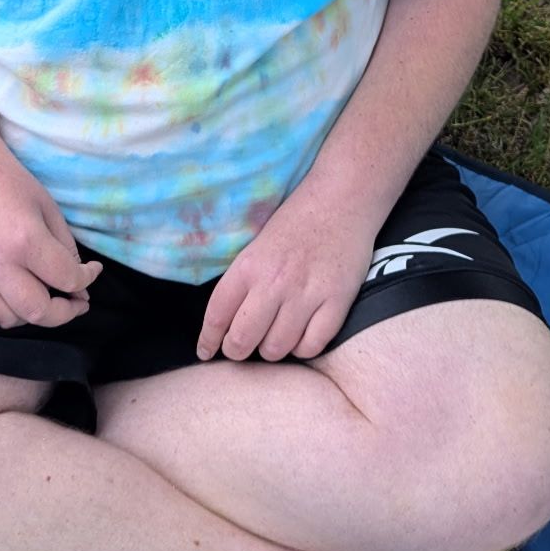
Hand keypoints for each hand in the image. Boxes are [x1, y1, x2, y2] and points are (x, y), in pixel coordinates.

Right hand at [0, 154, 100, 329]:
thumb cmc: (7, 180)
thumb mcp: (47, 207)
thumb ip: (65, 248)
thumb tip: (78, 286)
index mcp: (25, 241)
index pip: (67, 280)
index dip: (86, 280)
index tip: (90, 273)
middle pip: (37, 314)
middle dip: (63, 314)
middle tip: (73, 303)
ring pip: (5, 318)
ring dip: (29, 314)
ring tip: (41, 296)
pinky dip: (1, 299)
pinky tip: (11, 281)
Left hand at [197, 185, 375, 363]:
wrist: (342, 198)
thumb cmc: (297, 222)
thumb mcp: (257, 245)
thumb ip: (243, 281)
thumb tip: (227, 322)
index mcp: (248, 266)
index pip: (217, 315)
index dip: (208, 341)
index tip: (206, 351)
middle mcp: (274, 282)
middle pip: (242, 341)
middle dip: (237, 350)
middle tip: (243, 346)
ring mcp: (307, 294)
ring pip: (277, 349)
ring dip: (272, 349)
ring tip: (276, 334)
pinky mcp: (337, 302)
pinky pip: (311, 347)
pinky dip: (303, 347)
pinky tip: (302, 333)